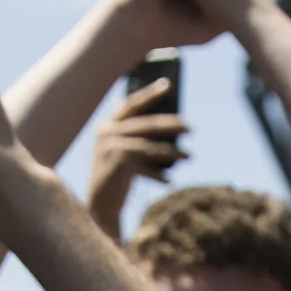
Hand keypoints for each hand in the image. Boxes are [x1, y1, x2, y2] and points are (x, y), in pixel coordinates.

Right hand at [87, 78, 185, 238]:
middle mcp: (106, 134)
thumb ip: (138, 136)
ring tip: (189, 157)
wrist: (99, 205)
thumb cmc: (117, 176)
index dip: (149, 94)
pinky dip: (159, 174)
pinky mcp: (117, 166)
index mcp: (107, 126)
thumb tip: (172, 125)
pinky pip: (145, 167)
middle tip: (191, 128)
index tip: (168, 85)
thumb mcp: (124, 152)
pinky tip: (169, 179)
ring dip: (172, 152)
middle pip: (145, 124)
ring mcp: (110, 149)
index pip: (131, 104)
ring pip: (149, 147)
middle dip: (170, 124)